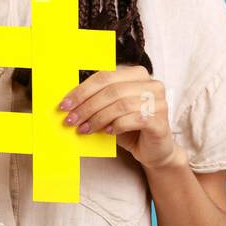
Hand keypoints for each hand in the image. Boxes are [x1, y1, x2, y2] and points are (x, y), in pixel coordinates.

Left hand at [58, 64, 178, 169]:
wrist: (155, 150)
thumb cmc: (131, 128)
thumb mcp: (111, 110)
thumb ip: (97, 101)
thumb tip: (69, 103)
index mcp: (137, 74)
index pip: (105, 76)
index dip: (82, 90)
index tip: (65, 105)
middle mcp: (151, 84)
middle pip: (111, 90)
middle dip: (87, 106)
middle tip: (71, 120)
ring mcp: (158, 101)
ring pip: (121, 104)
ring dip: (98, 118)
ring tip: (84, 129)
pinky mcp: (160, 120)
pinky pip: (133, 119)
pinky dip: (116, 125)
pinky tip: (107, 132)